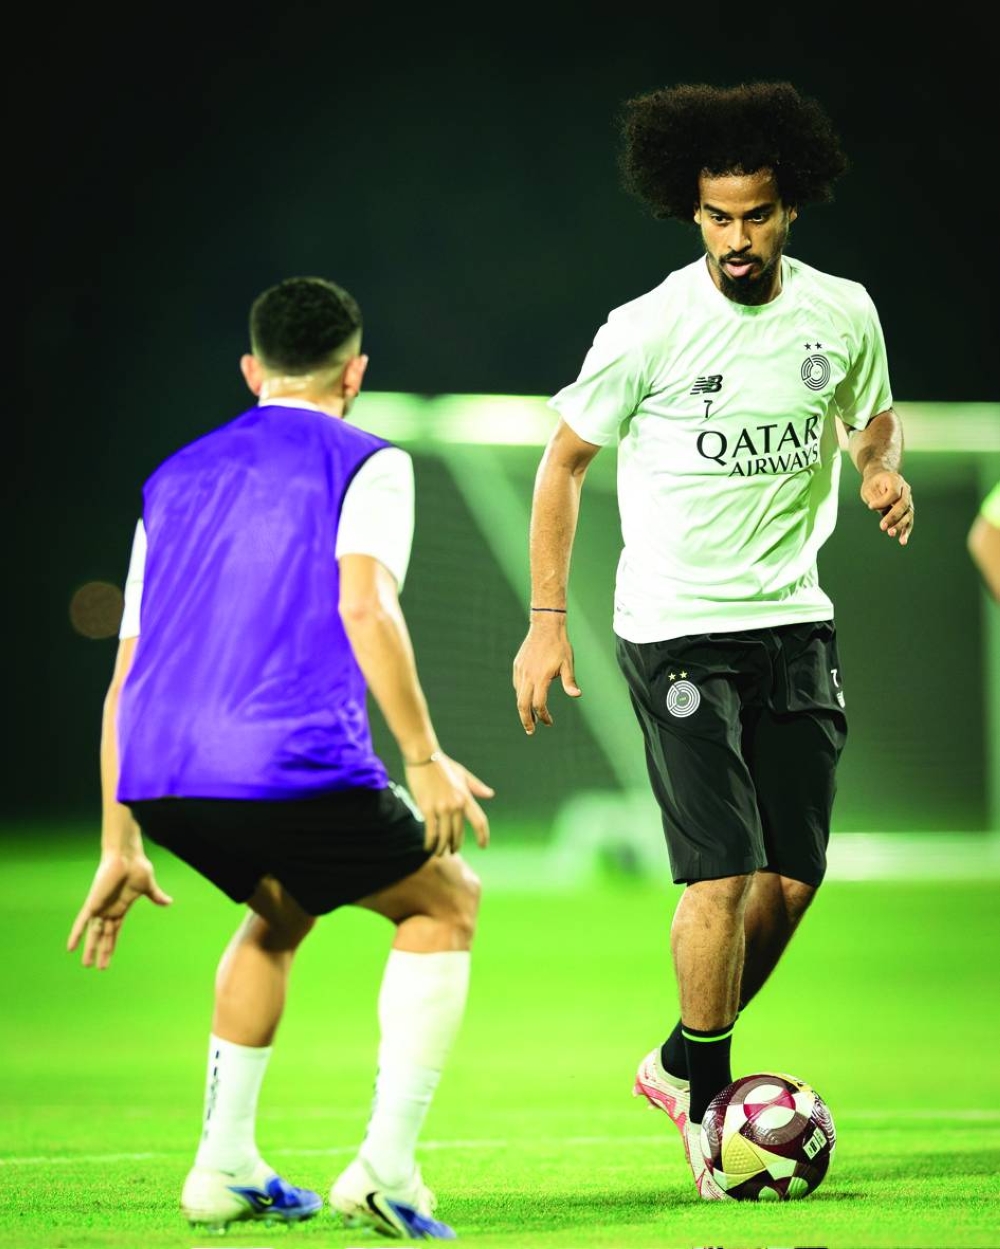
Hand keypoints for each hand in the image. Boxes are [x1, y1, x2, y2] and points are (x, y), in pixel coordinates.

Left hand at [67, 850, 173, 969]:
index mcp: (120, 909)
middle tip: (99, 968)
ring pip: (93, 933)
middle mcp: (108, 910)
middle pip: (103, 936)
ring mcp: (100, 907)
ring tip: (86, 964)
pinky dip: (76, 934)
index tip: (108, 960)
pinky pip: (82, 921)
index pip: (114, 933)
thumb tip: (170, 902)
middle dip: (101, 952)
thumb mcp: (149, 887)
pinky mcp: (93, 902)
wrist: (127, 855)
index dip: (111, 946)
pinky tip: (70, 947)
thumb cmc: (137, 867)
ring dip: (90, 948)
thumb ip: (156, 897)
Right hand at [404, 754, 493, 855]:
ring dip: (441, 847)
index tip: (483, 846)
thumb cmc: (442, 764)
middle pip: (459, 833)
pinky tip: (428, 847)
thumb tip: (490, 794)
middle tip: (451, 851)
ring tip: (439, 852)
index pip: (480, 821)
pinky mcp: (426, 808)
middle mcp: (456, 804)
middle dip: (455, 845)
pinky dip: (429, 842)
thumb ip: (476, 786)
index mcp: (466, 796)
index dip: (483, 836)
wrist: (422, 755)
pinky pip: (430, 832)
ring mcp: (442, 807)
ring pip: (444, 836)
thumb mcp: (462, 773)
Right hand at [512, 625, 581, 733]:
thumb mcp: (567, 663)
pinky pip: (517, 684)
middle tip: (530, 731)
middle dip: (526, 720)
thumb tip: (577, 695)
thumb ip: (570, 681)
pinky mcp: (517, 665)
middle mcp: (527, 676)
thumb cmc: (559, 645)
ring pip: (518, 695)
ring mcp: (520, 670)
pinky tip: (528, 697)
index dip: (543, 716)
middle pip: (522, 704)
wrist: (545, 626)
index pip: (538, 704)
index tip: (549, 722)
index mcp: (540, 677)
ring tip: (531, 716)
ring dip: (523, 707)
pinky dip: (521, 694)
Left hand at [861, 470, 913, 544]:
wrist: (880, 479)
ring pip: (908, 514)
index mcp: (896, 481)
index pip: (893, 493)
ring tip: (891, 533)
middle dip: (893, 517)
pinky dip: (905, 531)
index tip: (870, 506)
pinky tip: (902, 541)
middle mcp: (905, 490)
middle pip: (903, 504)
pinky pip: (908, 521)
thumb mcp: (869, 488)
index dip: (883, 502)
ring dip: (900, 525)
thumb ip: (876, 499)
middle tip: (882, 527)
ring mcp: (908, 500)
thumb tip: (882, 511)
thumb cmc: (873, 484)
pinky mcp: (907, 510)